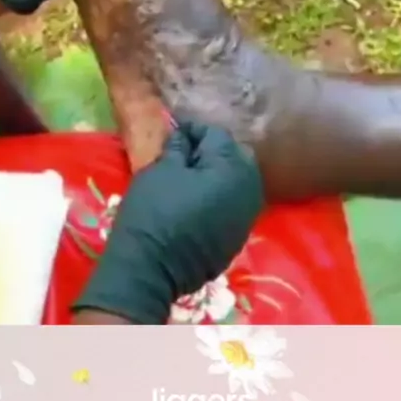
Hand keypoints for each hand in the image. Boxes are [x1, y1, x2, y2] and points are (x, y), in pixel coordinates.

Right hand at [73, 121, 264, 323]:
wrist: (150, 270)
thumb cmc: (152, 213)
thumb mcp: (160, 170)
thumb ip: (178, 147)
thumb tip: (184, 135)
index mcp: (232, 168)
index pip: (216, 135)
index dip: (193, 130)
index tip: (174, 133)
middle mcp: (250, 190)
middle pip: (236, 156)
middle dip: (213, 150)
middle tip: (185, 155)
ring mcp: (248, 217)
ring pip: (239, 182)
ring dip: (220, 174)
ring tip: (193, 178)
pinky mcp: (240, 238)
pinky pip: (235, 206)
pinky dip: (221, 198)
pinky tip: (199, 203)